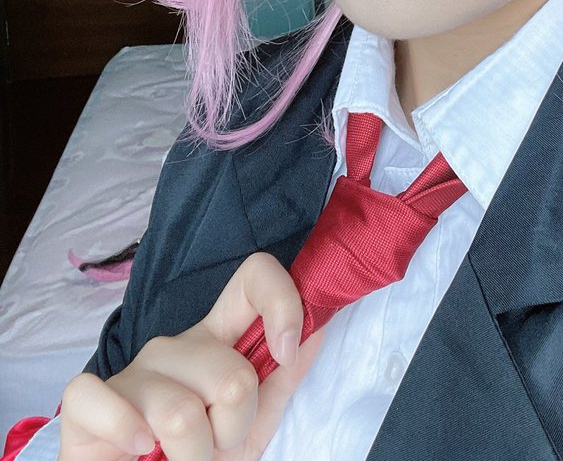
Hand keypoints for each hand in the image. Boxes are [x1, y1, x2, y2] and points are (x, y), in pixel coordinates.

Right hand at [58, 253, 322, 460]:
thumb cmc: (197, 456)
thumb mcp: (251, 423)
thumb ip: (283, 377)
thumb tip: (319, 325)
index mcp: (216, 341)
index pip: (252, 278)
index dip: (282, 302)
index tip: (287, 354)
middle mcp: (175, 346)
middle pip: (231, 371)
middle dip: (233, 429)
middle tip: (214, 447)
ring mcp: (131, 370)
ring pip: (182, 412)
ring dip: (191, 457)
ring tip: (178, 460)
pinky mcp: (86, 399)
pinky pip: (106, 402)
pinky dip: (127, 437)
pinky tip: (135, 450)